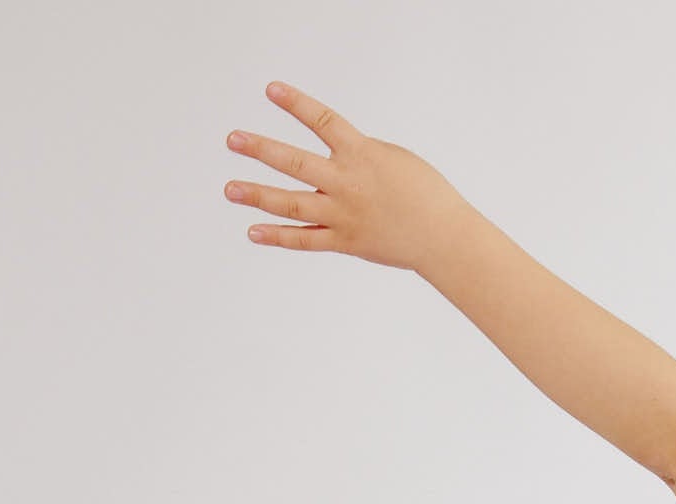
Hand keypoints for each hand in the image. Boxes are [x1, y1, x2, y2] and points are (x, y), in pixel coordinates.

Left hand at [222, 80, 473, 273]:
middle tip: (233, 140)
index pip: (323, 121)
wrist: (445, 238)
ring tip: (229, 189)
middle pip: (294, 163)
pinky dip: (278, 237)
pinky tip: (253, 231)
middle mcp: (347, 183)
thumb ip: (357, 155)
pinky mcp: (347, 241)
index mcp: (362, 154)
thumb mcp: (392, 158)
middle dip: (261, 150)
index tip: (271, 89)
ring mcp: (344, 215)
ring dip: (257, 195)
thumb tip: (328, 160)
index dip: (296, 103)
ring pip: (292, 203)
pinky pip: (306, 240)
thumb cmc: (425, 194)